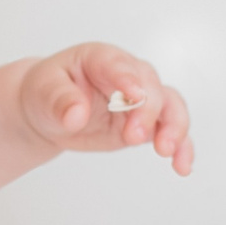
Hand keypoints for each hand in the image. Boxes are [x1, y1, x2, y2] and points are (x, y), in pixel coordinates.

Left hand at [18, 44, 193, 174]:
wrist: (50, 111)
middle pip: (150, 87)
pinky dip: (182, 147)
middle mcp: (128, 75)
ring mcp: (142, 99)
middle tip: (134, 137)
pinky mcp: (148, 122)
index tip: (135, 96)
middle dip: (147, 111)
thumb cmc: (47, 93)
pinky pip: (172, 131)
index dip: (128, 79)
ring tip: (167, 151)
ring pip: (171, 106)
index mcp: (100, 58)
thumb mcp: (43, 93)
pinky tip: (182, 165)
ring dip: (174, 127)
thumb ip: (60, 101)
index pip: (119, 65)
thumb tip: (76, 114)